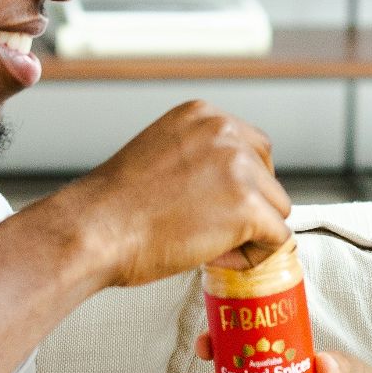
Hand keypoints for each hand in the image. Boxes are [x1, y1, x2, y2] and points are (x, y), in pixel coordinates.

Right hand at [58, 101, 291, 287]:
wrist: (94, 229)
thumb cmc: (114, 207)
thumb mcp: (161, 155)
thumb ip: (199, 159)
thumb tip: (230, 188)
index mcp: (203, 116)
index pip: (253, 148)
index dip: (239, 185)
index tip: (212, 205)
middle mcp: (225, 132)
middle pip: (270, 177)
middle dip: (249, 206)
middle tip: (207, 228)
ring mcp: (239, 168)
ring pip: (277, 208)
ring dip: (250, 232)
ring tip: (206, 243)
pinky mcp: (248, 206)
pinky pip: (277, 239)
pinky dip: (252, 256)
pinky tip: (214, 256)